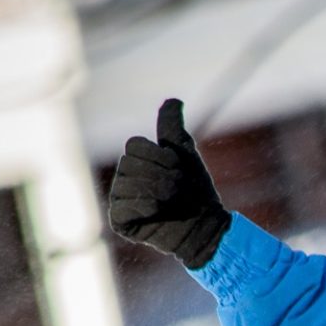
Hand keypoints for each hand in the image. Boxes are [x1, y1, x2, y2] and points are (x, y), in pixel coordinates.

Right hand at [108, 99, 229, 269]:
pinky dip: (143, 208)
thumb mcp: (185, 153)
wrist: (204, 224)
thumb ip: (173, 128)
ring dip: (154, 192)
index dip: (159, 155)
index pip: (134, 144)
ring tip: (171, 202)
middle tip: (177, 188)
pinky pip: (122, 208)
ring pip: (125, 185)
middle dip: (159, 175)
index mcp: (136, 159)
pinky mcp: (121, 221)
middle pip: (128, 163)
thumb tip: (174, 100)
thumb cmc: (196, 189)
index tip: (178, 166)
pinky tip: (157, 213)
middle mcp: (124, 177)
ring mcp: (120, 199)